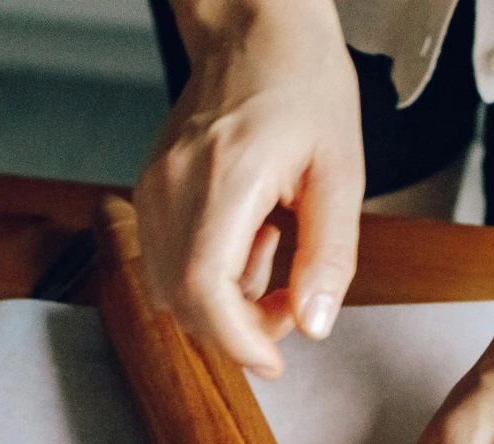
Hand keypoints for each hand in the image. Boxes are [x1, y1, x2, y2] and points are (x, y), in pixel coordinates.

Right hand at [132, 0, 360, 377]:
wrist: (255, 29)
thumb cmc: (303, 84)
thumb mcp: (342, 172)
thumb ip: (329, 255)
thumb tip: (314, 324)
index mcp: (227, 177)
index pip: (204, 290)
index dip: (237, 341)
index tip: (273, 360)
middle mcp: (175, 186)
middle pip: (183, 301)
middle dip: (239, 328)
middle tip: (290, 304)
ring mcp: (154, 189)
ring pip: (171, 289)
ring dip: (224, 303)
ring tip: (272, 254)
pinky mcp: (150, 191)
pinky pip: (168, 262)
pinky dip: (208, 276)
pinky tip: (247, 239)